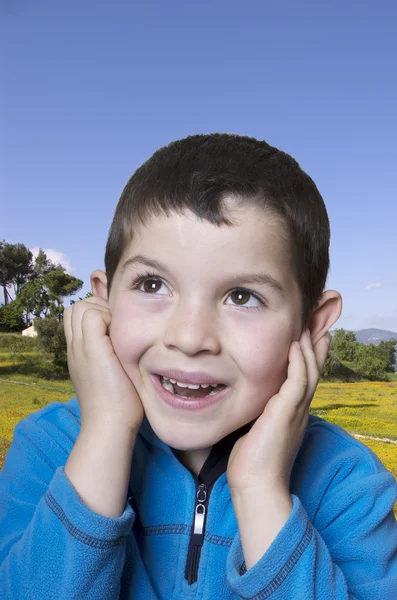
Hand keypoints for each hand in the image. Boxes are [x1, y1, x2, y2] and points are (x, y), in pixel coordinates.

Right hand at [64, 296, 144, 432]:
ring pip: (80, 306)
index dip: (97, 313)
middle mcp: (75, 347)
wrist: (109, 425)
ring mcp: (80, 347)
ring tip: (119, 331)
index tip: (117, 328)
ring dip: (102, 310)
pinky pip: (92, 315)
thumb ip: (113, 358)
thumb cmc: (118, 406)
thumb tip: (130, 344)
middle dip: (98, 307)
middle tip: (118, 326)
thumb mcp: (112, 376)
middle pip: (76, 308)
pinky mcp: (91, 349)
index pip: (78, 316)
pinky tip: (123, 336)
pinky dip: (108, 317)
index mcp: (79, 353)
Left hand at [226, 328, 330, 495]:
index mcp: (291, 415)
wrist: (255, 486)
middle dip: (315, 351)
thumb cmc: (251, 464)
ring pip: (310, 373)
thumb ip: (256, 416)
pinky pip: (299, 380)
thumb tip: (245, 406)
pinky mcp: (287, 412)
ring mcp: (295, 411)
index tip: (306, 343)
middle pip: (313, 374)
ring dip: (309, 350)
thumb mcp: (255, 432)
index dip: (307, 362)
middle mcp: (298, 411)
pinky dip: (298, 362)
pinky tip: (295, 346)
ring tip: (308, 330)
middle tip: (318, 330)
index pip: (303, 382)